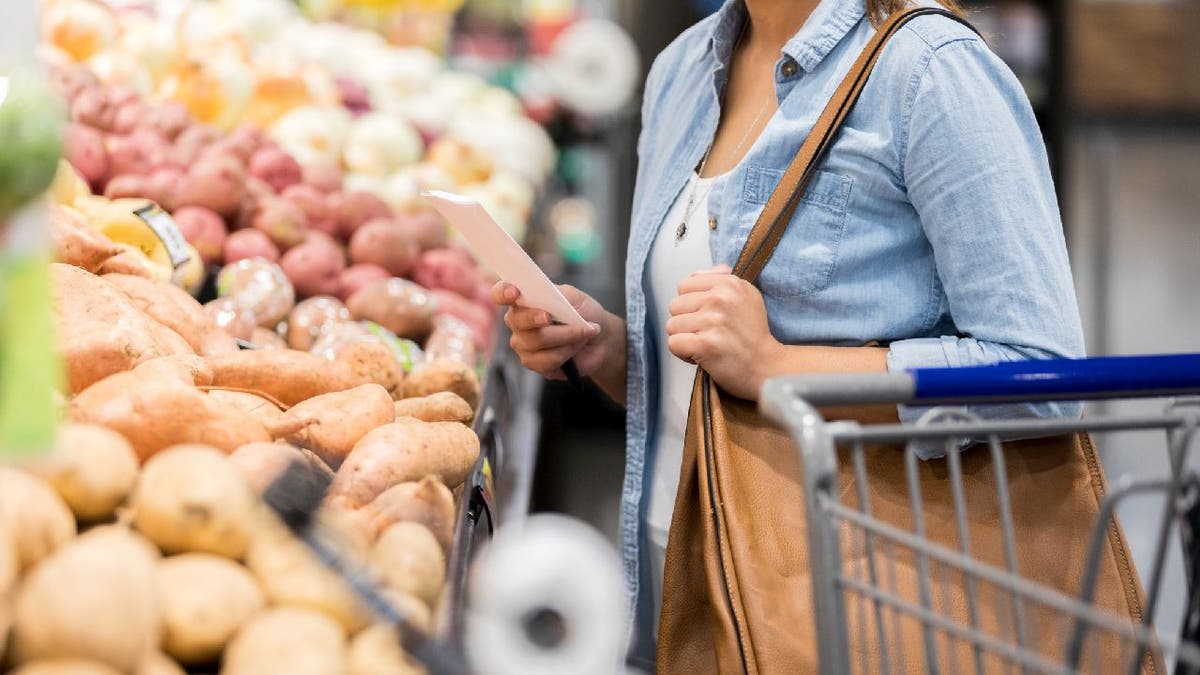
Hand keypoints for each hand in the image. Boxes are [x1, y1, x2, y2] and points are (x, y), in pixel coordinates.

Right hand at [491, 282, 615, 380]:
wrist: (601, 339)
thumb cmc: (584, 313)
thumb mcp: (575, 297)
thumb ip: (557, 295)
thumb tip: (544, 301)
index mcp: (523, 300)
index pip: (501, 294)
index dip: (502, 293)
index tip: (514, 292)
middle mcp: (518, 322)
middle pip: (517, 321)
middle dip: (537, 318)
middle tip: (552, 317)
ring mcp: (523, 345)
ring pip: (536, 341)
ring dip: (565, 336)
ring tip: (582, 333)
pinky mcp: (534, 364)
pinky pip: (545, 360)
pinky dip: (566, 352)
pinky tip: (575, 348)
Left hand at [665, 265, 782, 399]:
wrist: (767, 368)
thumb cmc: (754, 336)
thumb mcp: (747, 296)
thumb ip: (721, 279)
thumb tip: (694, 274)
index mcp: (729, 283)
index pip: (684, 286)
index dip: (691, 304)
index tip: (708, 316)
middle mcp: (720, 298)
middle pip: (675, 305)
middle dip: (686, 322)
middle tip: (708, 333)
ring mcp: (713, 321)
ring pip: (671, 325)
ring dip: (685, 339)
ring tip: (707, 344)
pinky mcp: (706, 344)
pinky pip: (673, 343)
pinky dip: (683, 353)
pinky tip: (701, 355)